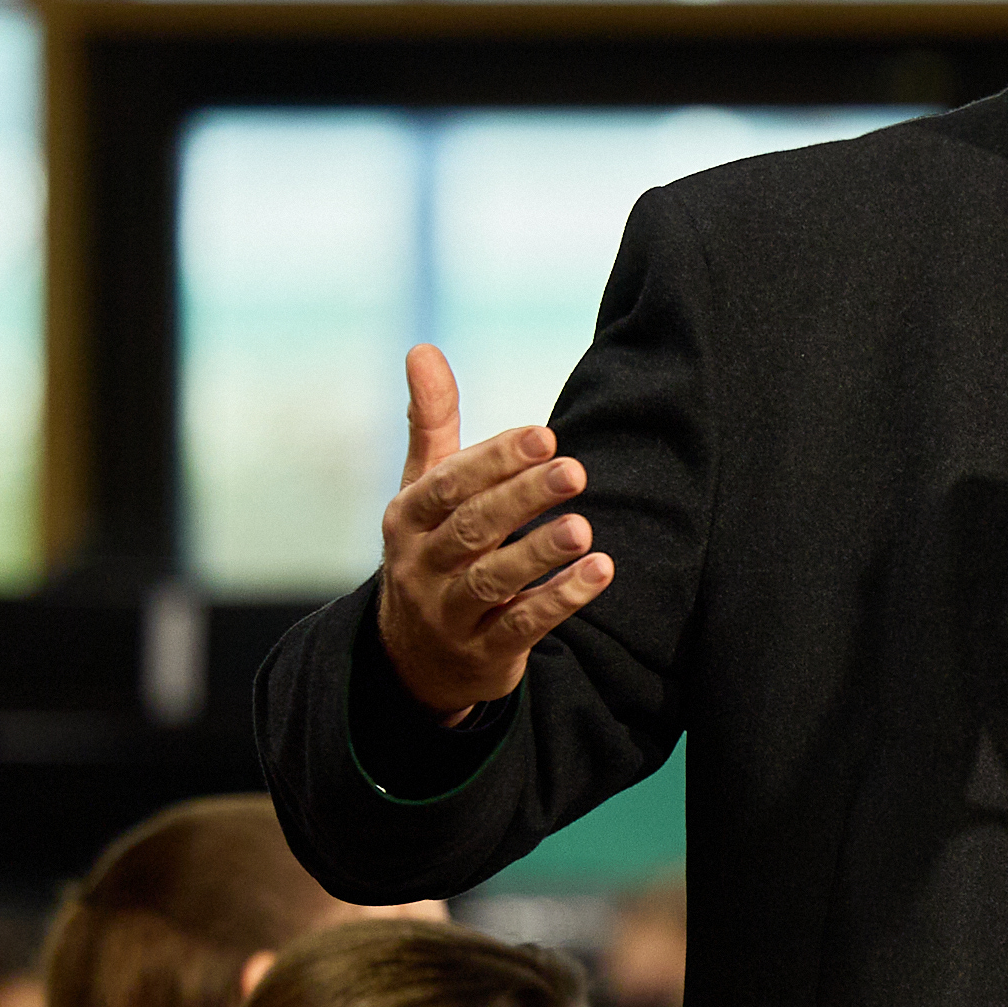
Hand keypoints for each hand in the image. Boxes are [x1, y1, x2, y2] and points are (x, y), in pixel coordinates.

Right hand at [373, 345, 613, 721]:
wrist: (415, 658)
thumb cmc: (432, 549)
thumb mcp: (422, 489)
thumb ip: (432, 422)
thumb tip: (422, 348)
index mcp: (407, 518)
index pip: (449, 485)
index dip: (494, 460)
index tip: (543, 436)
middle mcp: (420, 565)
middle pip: (472, 529)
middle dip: (522, 499)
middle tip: (574, 471)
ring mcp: (448, 613)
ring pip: (492, 581)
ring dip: (539, 553)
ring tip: (582, 528)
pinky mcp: (483, 652)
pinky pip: (522, 626)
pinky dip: (559, 600)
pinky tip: (600, 573)